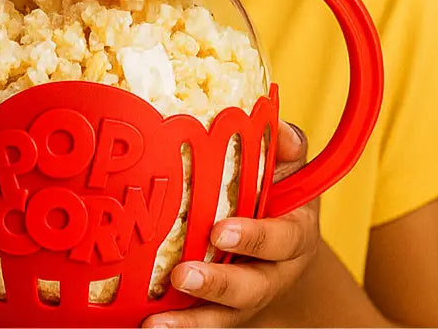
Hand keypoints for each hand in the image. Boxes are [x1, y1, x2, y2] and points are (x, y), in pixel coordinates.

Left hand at [143, 121, 318, 327]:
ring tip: (155, 323)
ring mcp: (246, 299)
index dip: (254, 237)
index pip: (282, 240)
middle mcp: (273, 273)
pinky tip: (142, 326)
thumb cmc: (276, 188)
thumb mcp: (287, 165)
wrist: (278, 237)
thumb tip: (278, 129)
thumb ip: (284, 144)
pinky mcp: (221, 312)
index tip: (221, 231)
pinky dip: (175, 328)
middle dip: (217, 285)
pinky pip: (199, 325)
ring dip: (190, 322)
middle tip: (182, 276)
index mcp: (295, 235)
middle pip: (251, 289)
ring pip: (224, 318)